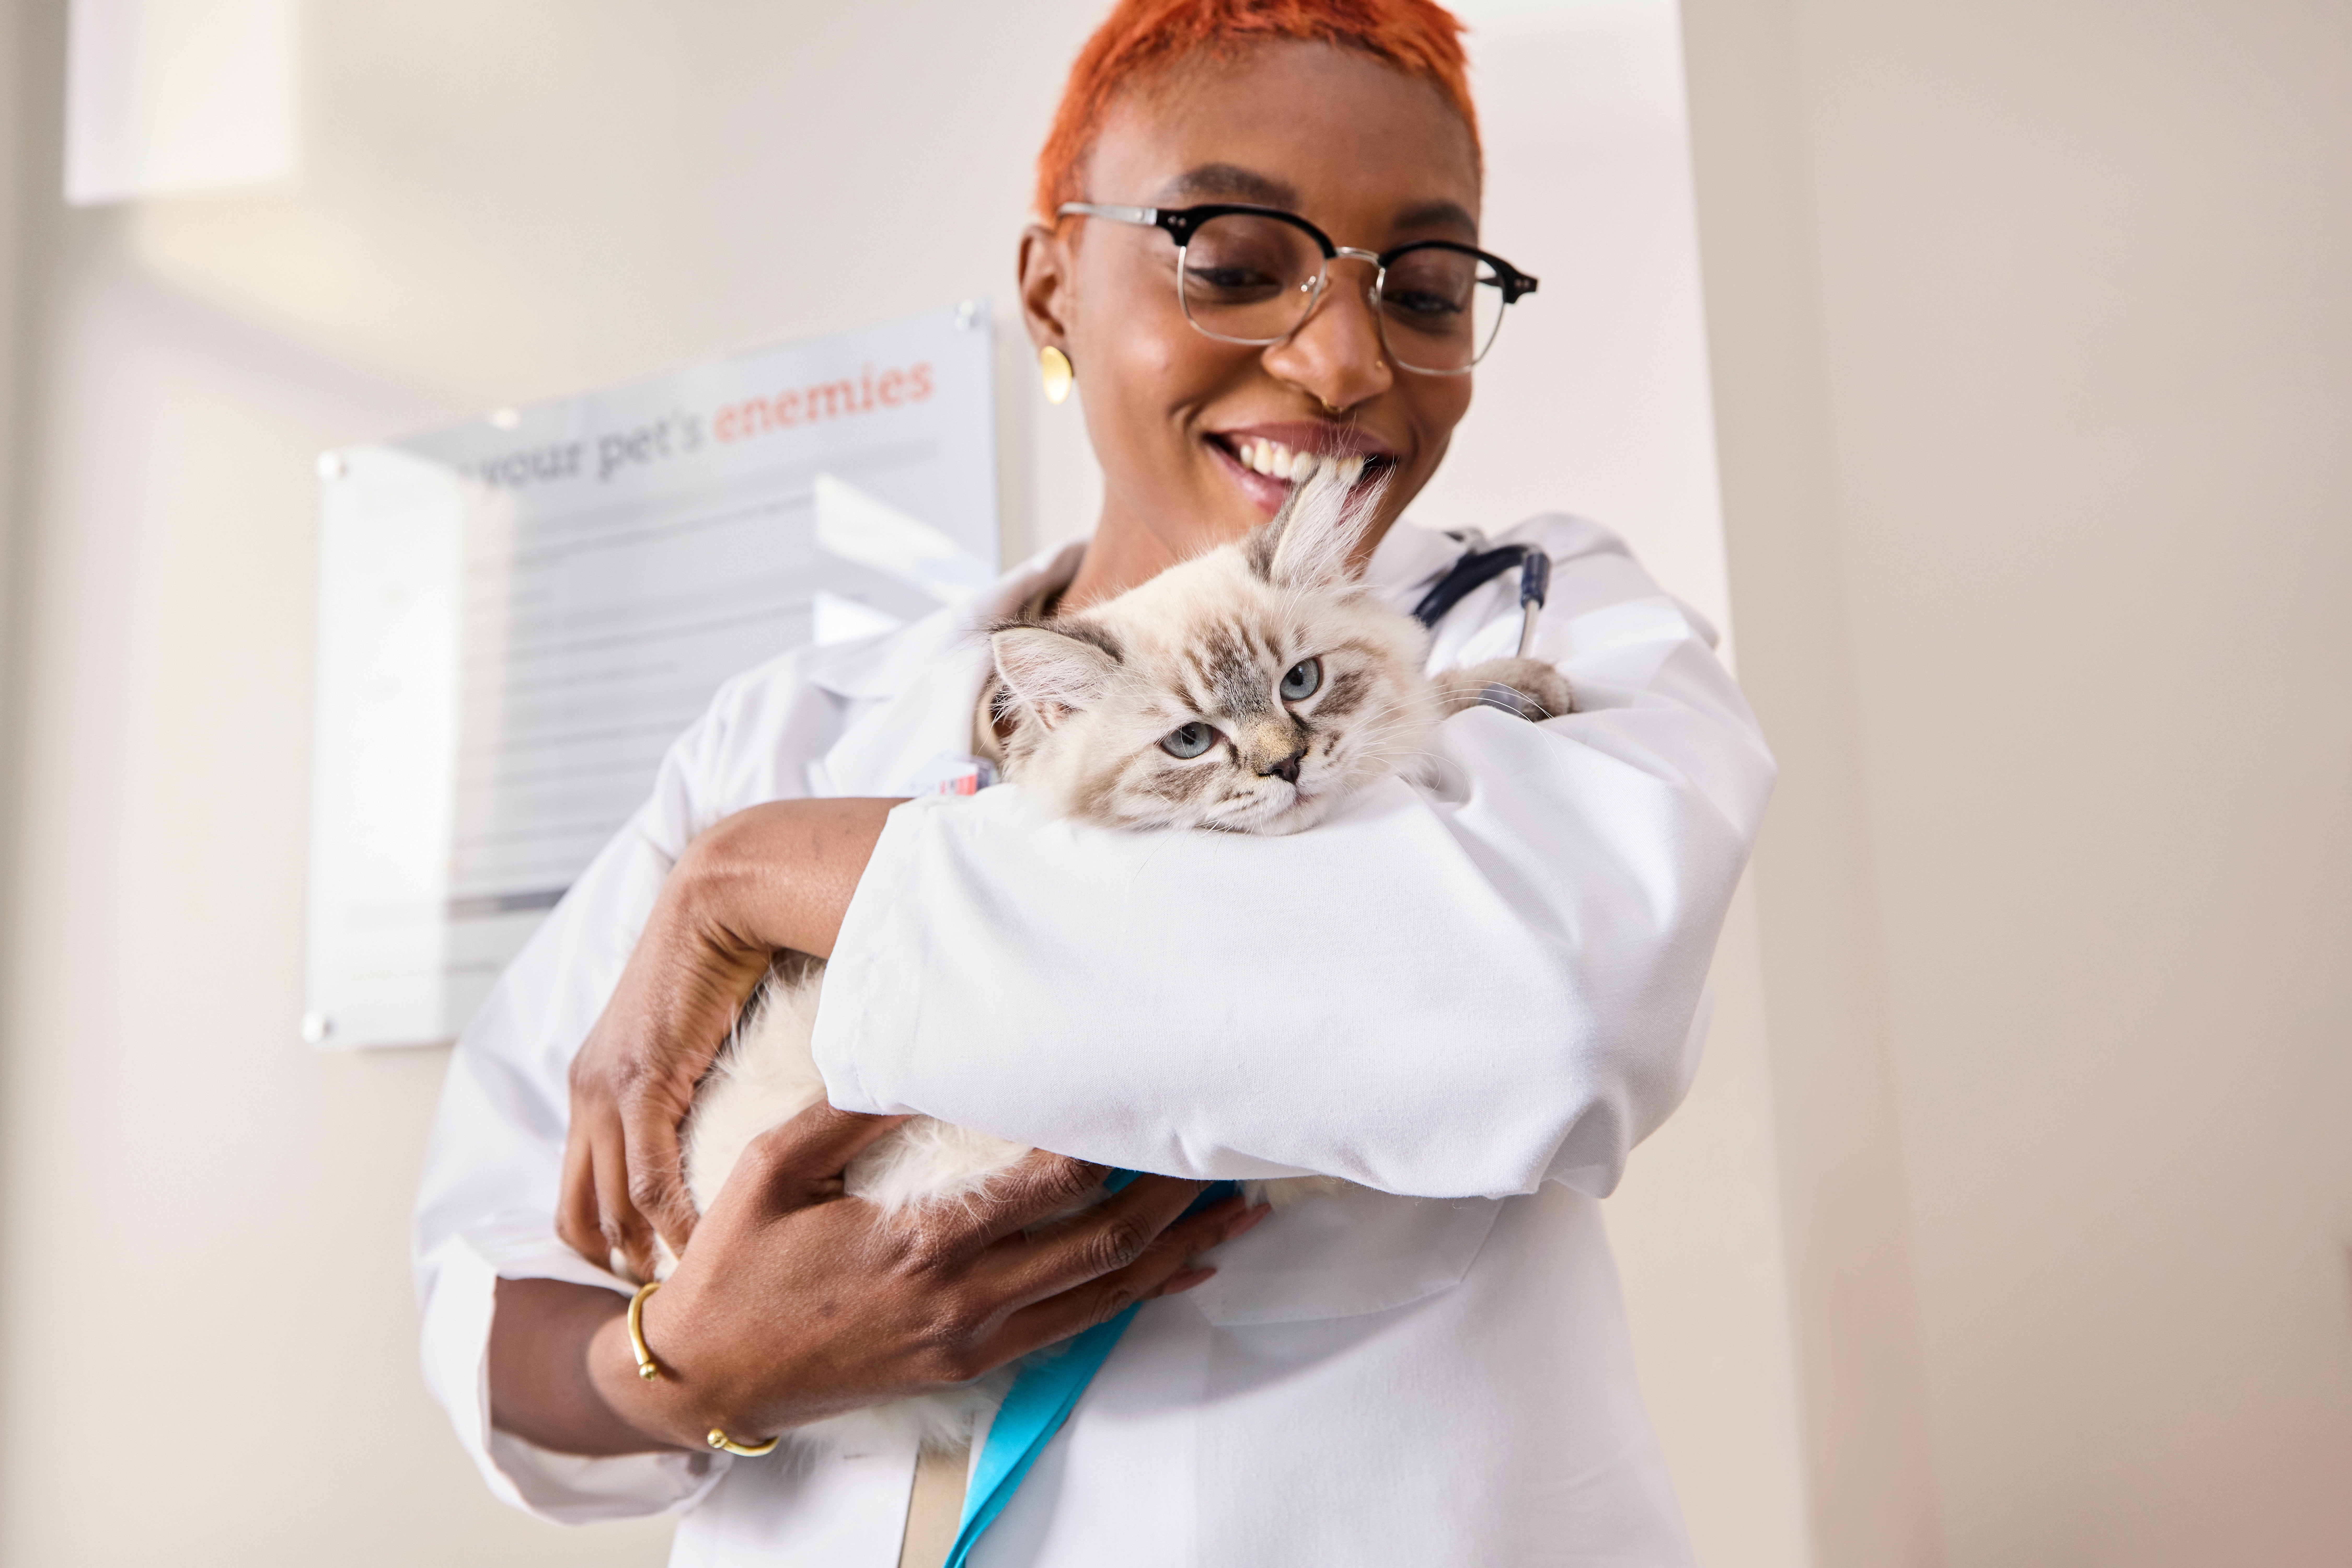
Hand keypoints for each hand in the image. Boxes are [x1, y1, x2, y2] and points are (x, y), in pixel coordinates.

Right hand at [497, 1102, 1267, 1455]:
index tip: (1148, 1096)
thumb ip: (847, 1113)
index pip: (1045, 1185)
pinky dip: (1134, 1298)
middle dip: (1172, 1197)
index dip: (1106, 1141)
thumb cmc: (734, 1269)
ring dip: (1175, 1251)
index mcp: (919, 1245)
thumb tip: (909, 1054)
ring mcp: (970, 1339)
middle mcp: (961, 1299)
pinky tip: (1177, 1275)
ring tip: (1236, 1212)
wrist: (706, 1377)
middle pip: (1099, 1241)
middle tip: (1225, 1150)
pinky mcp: (967, 1363)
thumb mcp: (771, 1171)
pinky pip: (1074, 1328)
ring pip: (1103, 1293)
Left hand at [558, 798, 899, 1278]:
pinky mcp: (639, 1084)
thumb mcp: (695, 1033)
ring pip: (610, 1208)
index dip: (605, 1242)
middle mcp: (587, 1092)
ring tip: (690, 1291)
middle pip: (578, 1213)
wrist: (722, 896)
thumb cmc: (726, 956)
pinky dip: (674, 1225)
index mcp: (595, 1081)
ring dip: (647, 1257)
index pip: (579, 1189)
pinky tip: (705, 1250)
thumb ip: (693, 1080)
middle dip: (615, 1267)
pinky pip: (651, 1182)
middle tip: (666, 1303)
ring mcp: (606, 1090)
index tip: (649, 1278)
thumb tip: (722, 1117)